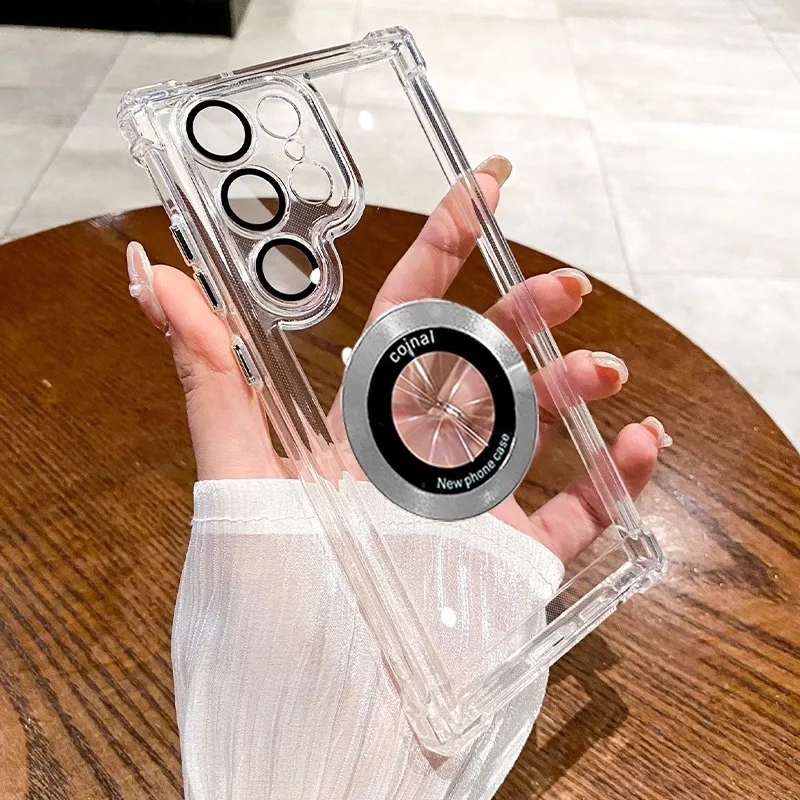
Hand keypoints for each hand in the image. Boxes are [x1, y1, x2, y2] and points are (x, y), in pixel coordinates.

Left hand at [126, 155, 669, 563]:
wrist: (321, 717)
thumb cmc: (271, 595)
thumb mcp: (235, 474)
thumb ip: (206, 377)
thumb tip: (156, 278)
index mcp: (363, 422)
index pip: (407, 317)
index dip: (443, 248)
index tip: (487, 187)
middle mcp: (419, 453)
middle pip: (483, 362)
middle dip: (523, 314)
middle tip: (563, 286)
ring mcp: (470, 505)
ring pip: (533, 428)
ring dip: (572, 388)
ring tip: (600, 372)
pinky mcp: (509, 561)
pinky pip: (572, 514)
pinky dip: (610, 479)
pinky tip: (636, 446)